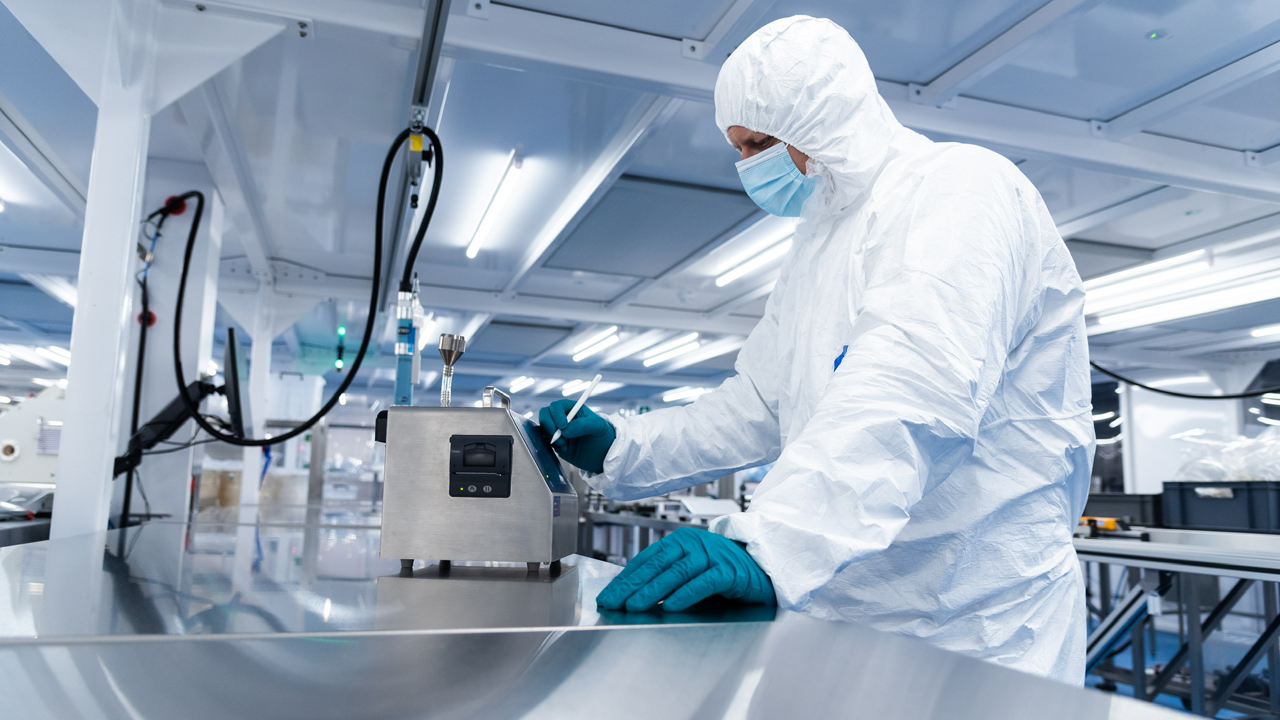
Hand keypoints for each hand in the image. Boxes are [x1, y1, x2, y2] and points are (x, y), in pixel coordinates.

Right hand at [538, 399, 614, 473]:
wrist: (601, 455)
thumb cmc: (602, 436)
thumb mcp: (599, 427)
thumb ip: (583, 425)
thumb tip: (566, 430)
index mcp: (572, 408)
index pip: (556, 406)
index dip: (556, 414)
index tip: (563, 426)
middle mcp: (563, 417)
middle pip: (545, 414)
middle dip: (548, 425)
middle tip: (558, 436)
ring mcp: (558, 430)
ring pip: (544, 428)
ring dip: (552, 437)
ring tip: (565, 444)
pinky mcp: (556, 442)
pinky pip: (545, 440)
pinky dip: (552, 445)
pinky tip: (565, 449)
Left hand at [596, 527, 773, 611]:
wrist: (761, 566)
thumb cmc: (722, 569)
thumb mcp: (689, 569)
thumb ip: (665, 577)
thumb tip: (632, 594)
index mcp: (679, 541)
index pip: (646, 559)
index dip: (625, 578)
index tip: (608, 595)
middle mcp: (694, 543)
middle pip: (657, 565)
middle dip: (632, 585)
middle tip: (614, 602)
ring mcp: (712, 555)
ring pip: (677, 572)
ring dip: (654, 590)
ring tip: (636, 605)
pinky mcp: (730, 571)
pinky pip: (704, 582)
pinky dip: (687, 594)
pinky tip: (672, 605)